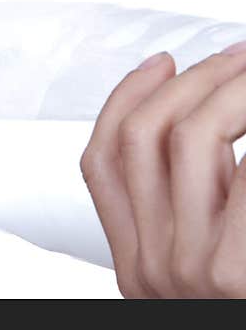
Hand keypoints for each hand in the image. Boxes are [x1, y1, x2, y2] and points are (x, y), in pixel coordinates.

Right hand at [80, 41, 245, 297]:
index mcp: (136, 267)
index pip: (99, 164)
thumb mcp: (213, 269)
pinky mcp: (232, 272)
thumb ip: (201, 214)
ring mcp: (189, 273)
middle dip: (192, 82)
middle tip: (237, 57)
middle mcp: (151, 269)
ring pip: (185, 139)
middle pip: (140, 139)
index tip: (161, 63)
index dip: (123, 100)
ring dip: (232, 89)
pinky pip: (243, 169)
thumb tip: (210, 124)